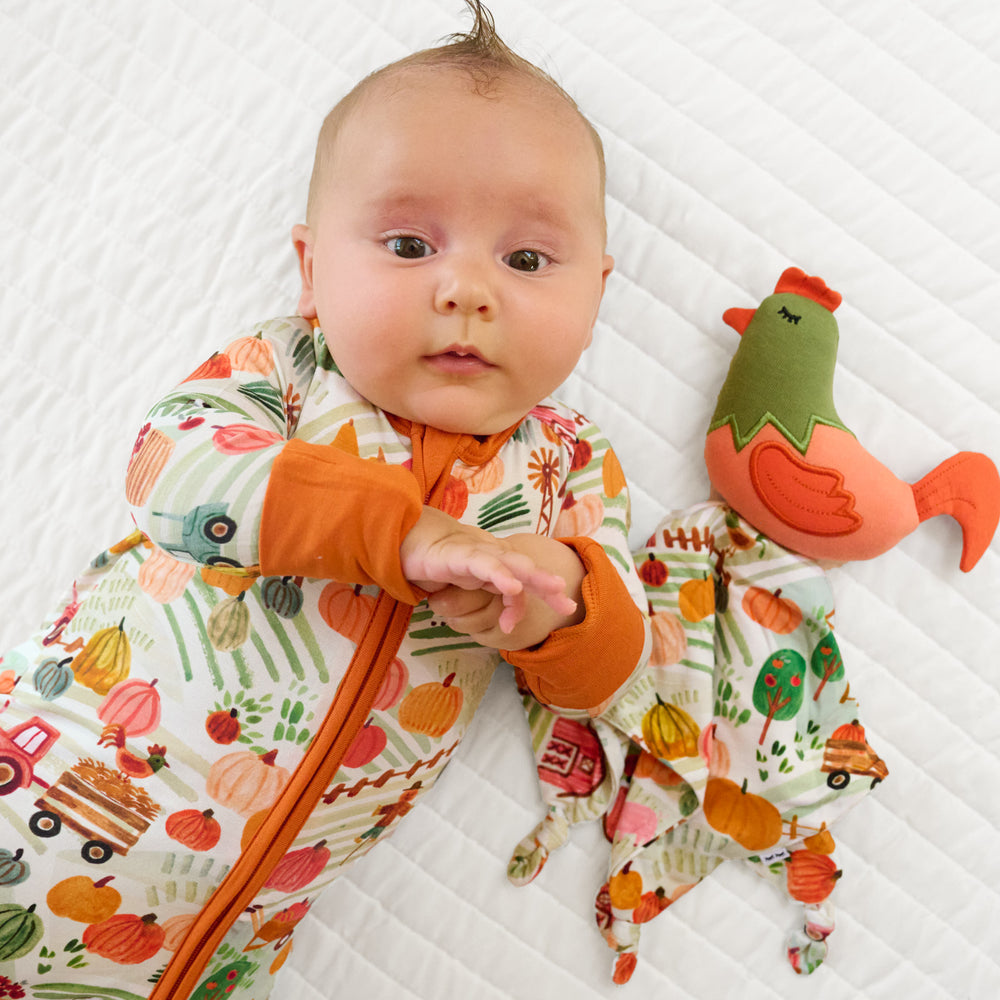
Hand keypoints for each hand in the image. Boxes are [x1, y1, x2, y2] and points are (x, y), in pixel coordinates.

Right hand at [400, 508, 581, 644]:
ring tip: (555, 588)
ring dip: (534, 575)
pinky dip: (499, 574)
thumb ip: (491, 601)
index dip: (545, 594)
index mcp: (499, 563)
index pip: (527, 579)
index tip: (563, 610)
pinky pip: (482, 564)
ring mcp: (477, 552)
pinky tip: (513, 586)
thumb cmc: (443, 564)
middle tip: (570, 604)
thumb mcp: (472, 589)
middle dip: (549, 585)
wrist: (410, 539)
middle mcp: (493, 555)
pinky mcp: (459, 554)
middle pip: (527, 568)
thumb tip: (508, 625)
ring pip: (510, 562)